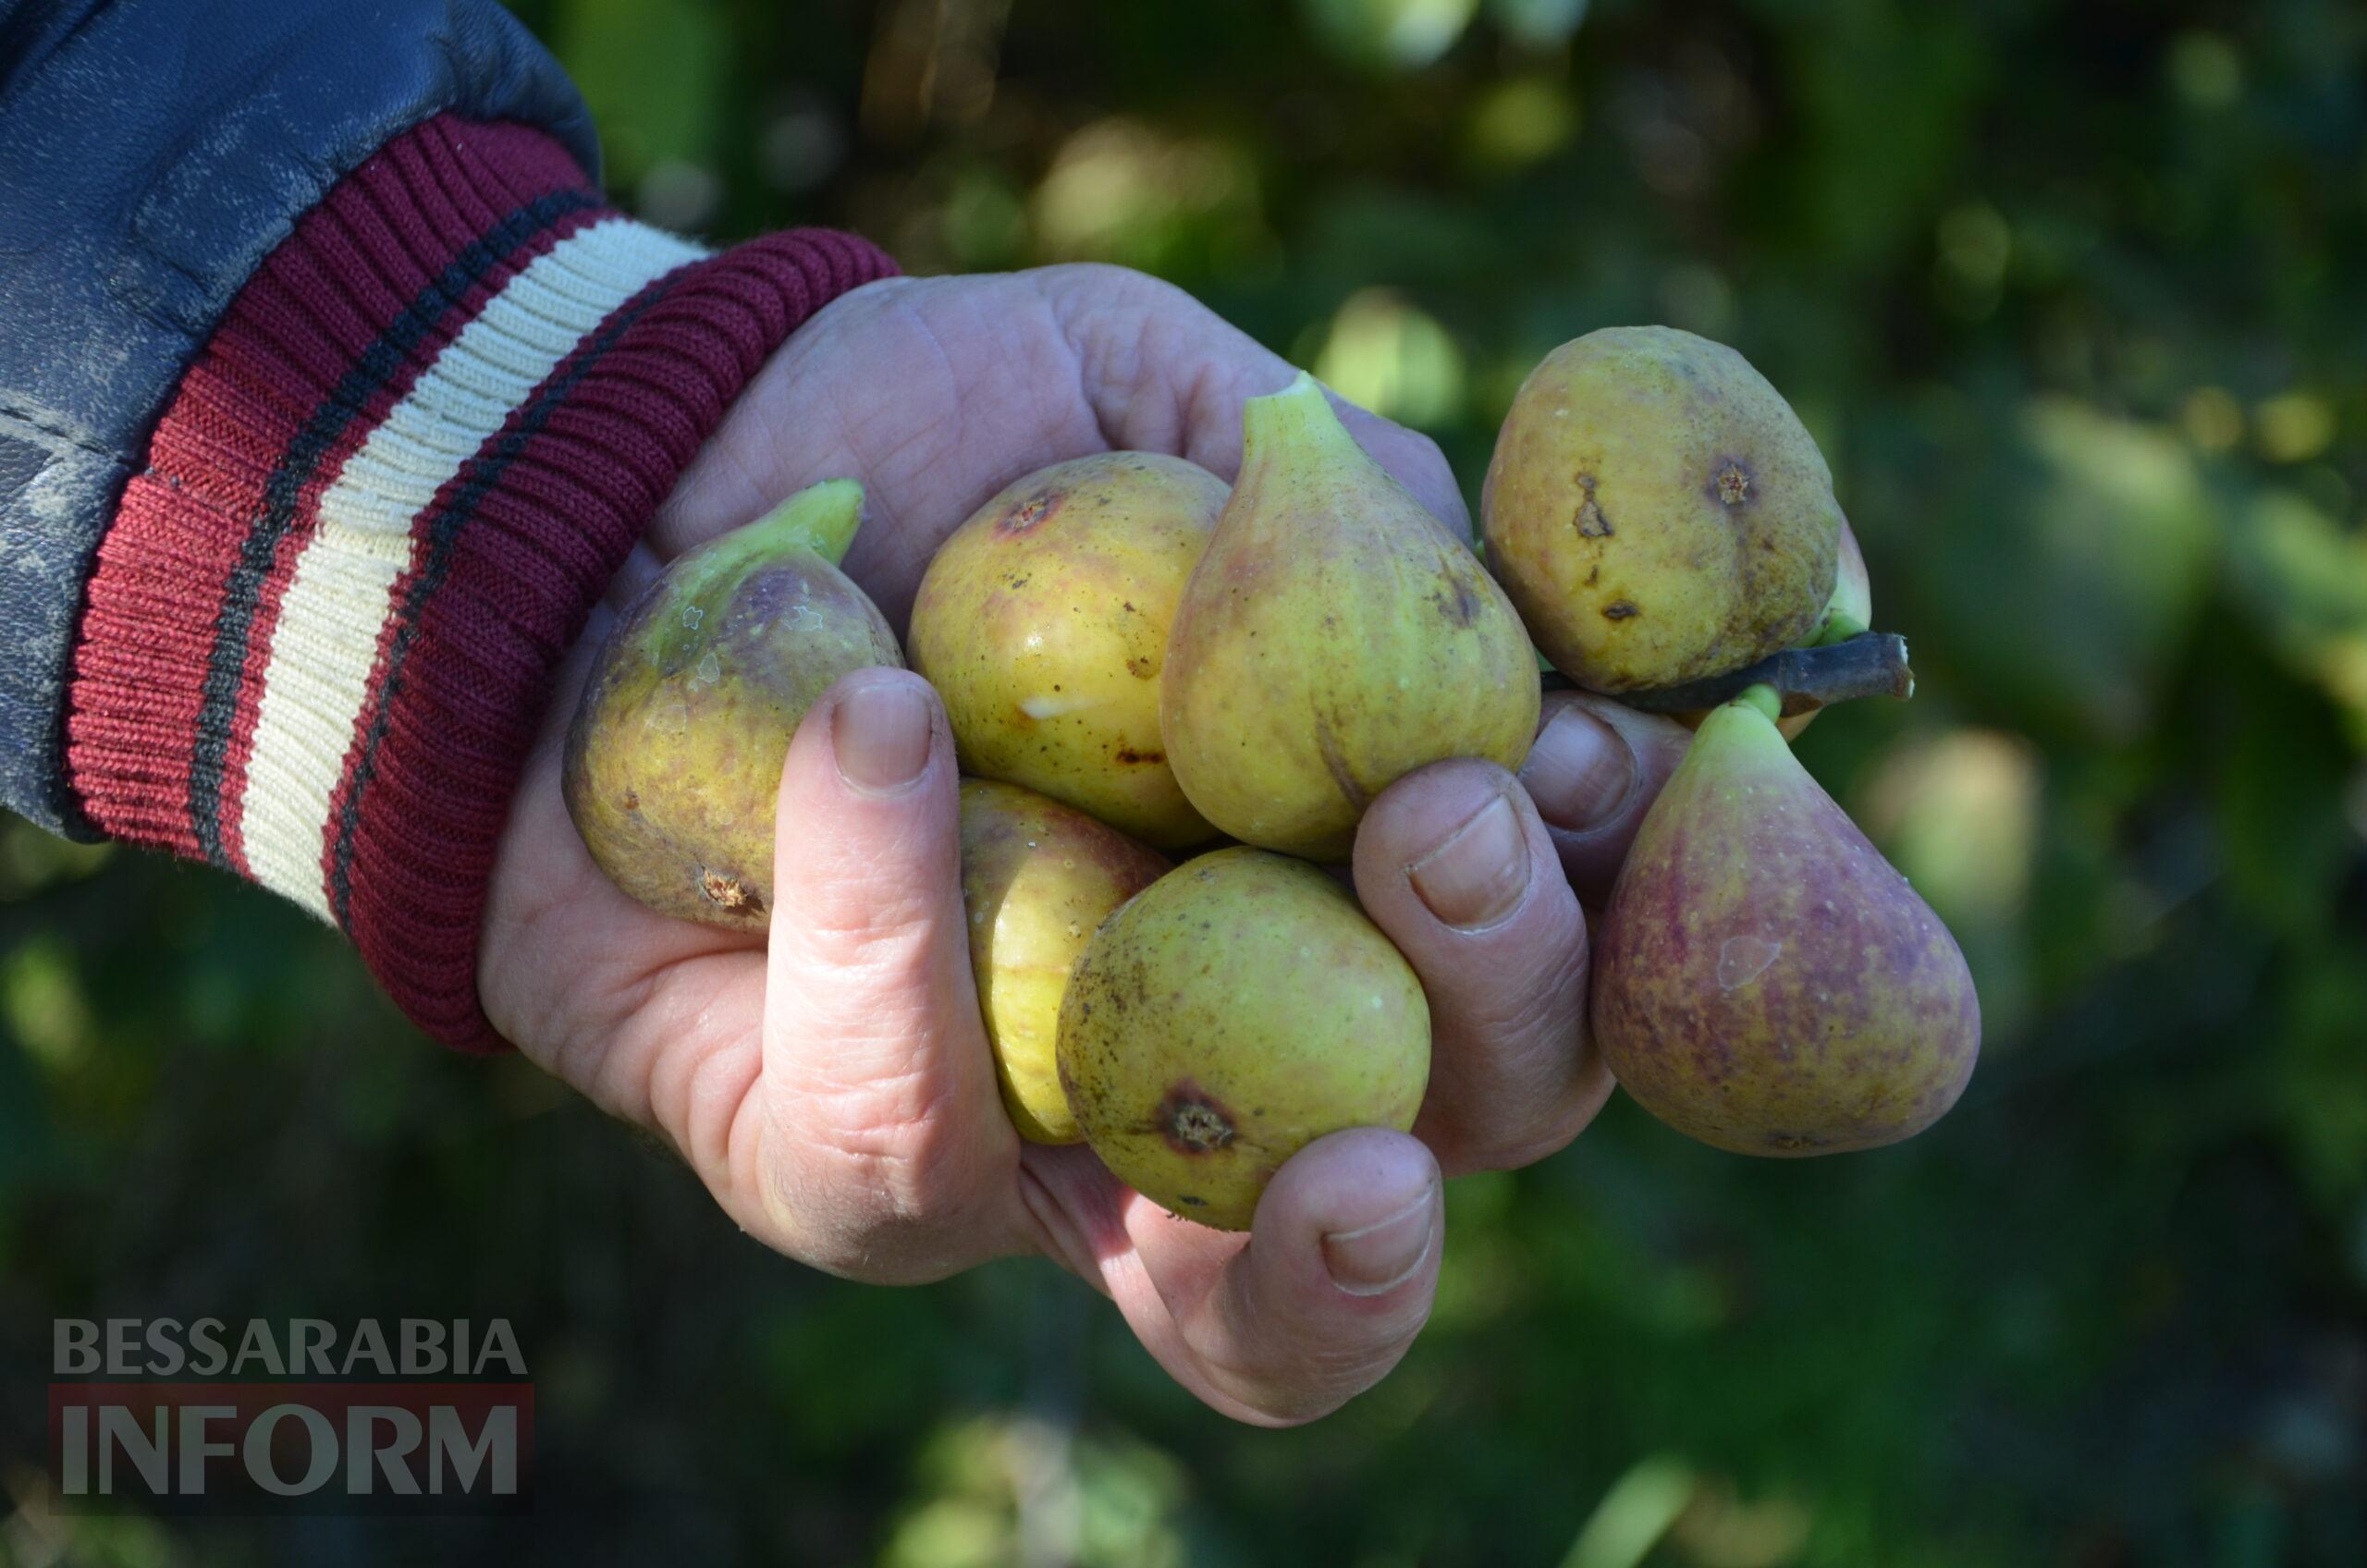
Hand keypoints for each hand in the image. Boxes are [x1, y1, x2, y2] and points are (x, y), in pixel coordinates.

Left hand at [479, 264, 1691, 1424]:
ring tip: (1354, 1107)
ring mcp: (1043, 1143)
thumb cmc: (909, 448)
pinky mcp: (842, 1164)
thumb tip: (1533, 647)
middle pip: (1450, 1141)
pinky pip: (903, 1136)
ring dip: (1332, 1227)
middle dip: (1503, 1020)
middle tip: (1449, 837)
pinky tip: (885, 723)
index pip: (1537, 945)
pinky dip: (898, 932)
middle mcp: (1223, 1042)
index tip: (1604, 750)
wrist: (617, 488)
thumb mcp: (1139, 399)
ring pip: (1237, 1318)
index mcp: (1329, 868)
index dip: (1604, 880)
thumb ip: (1339, 498)